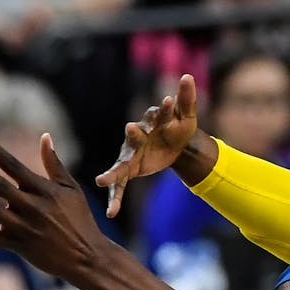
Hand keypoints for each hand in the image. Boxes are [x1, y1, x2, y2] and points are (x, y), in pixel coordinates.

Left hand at [0, 133, 119, 280]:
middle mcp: (31, 206)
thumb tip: (45, 137)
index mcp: (43, 190)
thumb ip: (54, 164)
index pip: (16, 167)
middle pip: (0, 186)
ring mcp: (23, 227)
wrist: (87, 257)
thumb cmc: (81, 220)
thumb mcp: (71, 190)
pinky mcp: (17, 245)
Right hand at [95, 75, 199, 217]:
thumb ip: (186, 99)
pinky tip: (112, 213)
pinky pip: (120, 186)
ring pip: (120, 167)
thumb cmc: (178, 128)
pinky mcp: (129, 171)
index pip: (157, 115)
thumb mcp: (187, 116)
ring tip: (101, 181)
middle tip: (131, 129)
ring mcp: (131, 156)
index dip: (163, 110)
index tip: (169, 102)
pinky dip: (115, 199)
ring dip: (112, 174)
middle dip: (133, 135)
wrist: (176, 146)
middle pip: (134, 137)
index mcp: (152, 123)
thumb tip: (187, 76)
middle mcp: (137, 138)